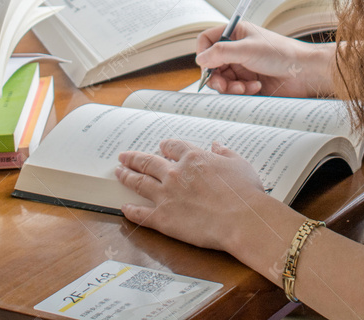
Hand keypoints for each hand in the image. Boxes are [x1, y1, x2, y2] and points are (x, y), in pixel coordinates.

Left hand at [116, 140, 275, 251]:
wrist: (242, 219)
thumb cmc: (245, 192)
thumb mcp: (239, 164)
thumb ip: (225, 153)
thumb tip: (217, 145)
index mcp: (193, 158)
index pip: (172, 147)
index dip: (165, 146)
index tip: (161, 147)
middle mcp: (175, 173)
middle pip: (148, 161)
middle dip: (134, 158)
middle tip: (124, 156)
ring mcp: (166, 195)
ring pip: (139, 182)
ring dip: (127, 176)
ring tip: (118, 172)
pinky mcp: (163, 218)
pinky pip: (141, 213)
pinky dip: (130, 210)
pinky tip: (124, 207)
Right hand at [195, 21, 333, 97]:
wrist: (305, 73)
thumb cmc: (281, 53)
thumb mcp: (247, 49)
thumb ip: (220, 52)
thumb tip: (200, 59)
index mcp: (236, 34)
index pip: (207, 40)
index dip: (203, 53)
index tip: (206, 65)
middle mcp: (237, 50)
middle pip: (212, 65)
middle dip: (216, 76)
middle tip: (223, 84)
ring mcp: (243, 67)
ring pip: (222, 80)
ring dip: (230, 86)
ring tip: (244, 87)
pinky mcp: (249, 83)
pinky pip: (234, 91)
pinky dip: (241, 92)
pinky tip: (255, 88)